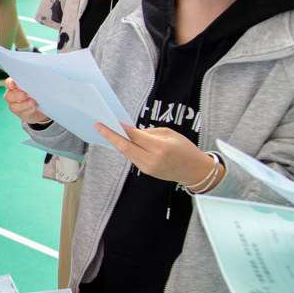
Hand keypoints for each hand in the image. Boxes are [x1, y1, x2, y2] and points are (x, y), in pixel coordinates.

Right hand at [2, 78, 51, 124]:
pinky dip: (29, 110)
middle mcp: (12, 97)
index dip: (10, 83)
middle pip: (9, 96)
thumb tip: (36, 78)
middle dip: (16, 95)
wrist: (42, 107)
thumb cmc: (36, 92)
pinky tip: (35, 107)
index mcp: (13, 87)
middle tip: (24, 94)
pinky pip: (23, 114)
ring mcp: (16, 107)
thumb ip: (32, 82)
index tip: (14, 83)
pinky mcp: (22, 115)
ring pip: (14, 107)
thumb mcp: (34, 86)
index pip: (8, 84)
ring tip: (32, 102)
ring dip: (23, 104)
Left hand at [96, 123, 221, 186]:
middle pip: (125, 147)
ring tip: (106, 131)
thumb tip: (130, 131)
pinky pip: (132, 158)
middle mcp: (152, 159)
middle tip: (99, 126)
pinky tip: (120, 141)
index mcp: (160, 147)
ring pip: (127, 153)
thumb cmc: (185, 148)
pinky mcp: (146, 171)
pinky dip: (126, 149)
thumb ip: (149, 132)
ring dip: (116, 142)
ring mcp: (148, 168)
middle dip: (110, 136)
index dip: (121, 129)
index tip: (110, 121)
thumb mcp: (169, 134)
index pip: (135, 136)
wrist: (194, 171)